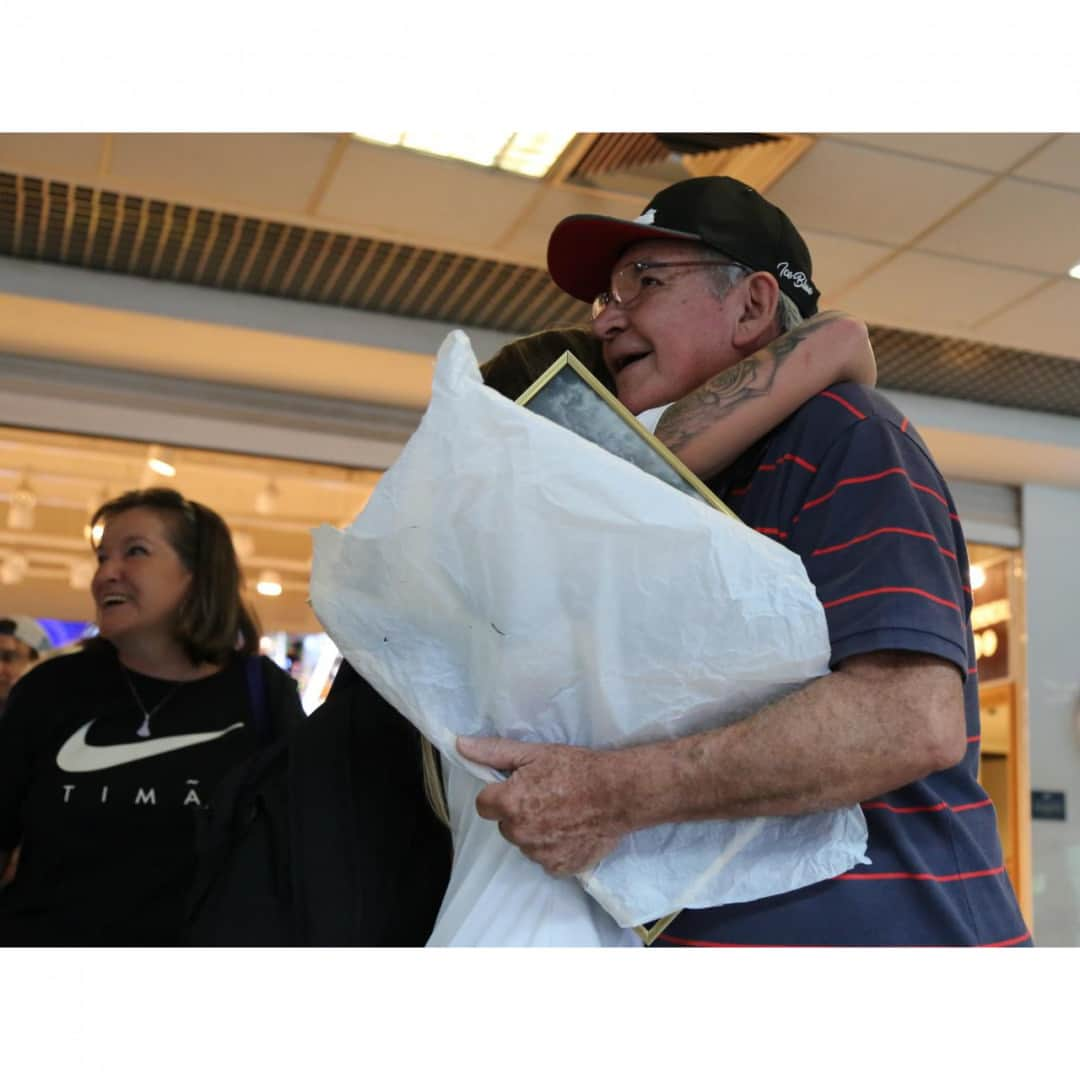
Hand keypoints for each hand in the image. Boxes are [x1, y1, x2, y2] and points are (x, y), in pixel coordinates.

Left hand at [456, 735, 628, 876]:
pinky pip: (546, 859)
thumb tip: (460, 745)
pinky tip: (571, 830)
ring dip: (537, 831)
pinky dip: (554, 848)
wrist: (618, 793)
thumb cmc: (577, 769)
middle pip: (506, 825)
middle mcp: (520, 833)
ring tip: (562, 813)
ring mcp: (539, 854)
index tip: (520, 787)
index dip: (501, 794)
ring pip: (526, 843)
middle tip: (546, 797)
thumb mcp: (533, 753)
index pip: (484, 805)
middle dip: (519, 813)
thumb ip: (493, 752)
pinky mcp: (559, 867)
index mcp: (509, 803)